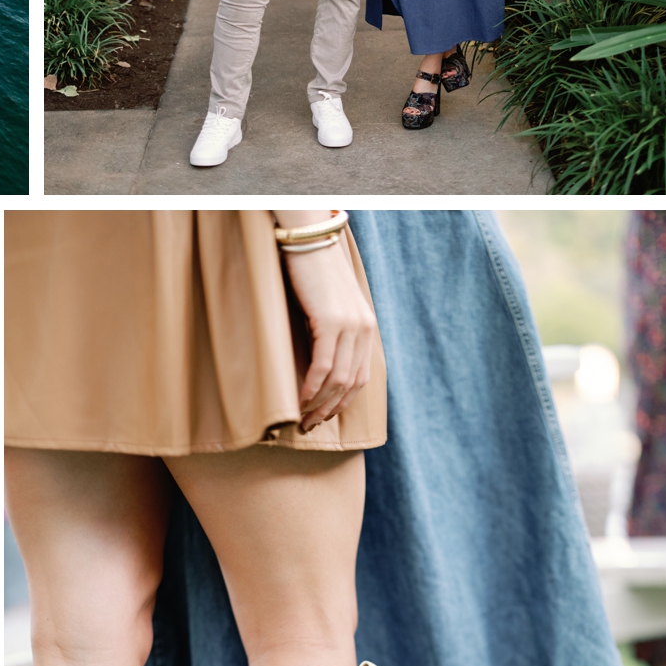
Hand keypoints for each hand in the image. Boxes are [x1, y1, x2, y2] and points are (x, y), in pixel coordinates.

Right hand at [280, 239, 377, 430]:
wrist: (307, 239)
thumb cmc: (310, 271)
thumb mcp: (327, 304)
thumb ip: (330, 329)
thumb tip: (316, 359)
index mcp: (366, 326)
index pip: (361, 375)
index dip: (343, 401)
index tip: (324, 416)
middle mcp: (364, 328)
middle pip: (352, 383)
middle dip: (330, 409)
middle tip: (311, 426)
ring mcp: (350, 325)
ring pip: (338, 380)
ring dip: (320, 404)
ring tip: (303, 419)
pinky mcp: (331, 322)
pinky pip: (324, 366)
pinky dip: (311, 388)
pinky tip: (299, 400)